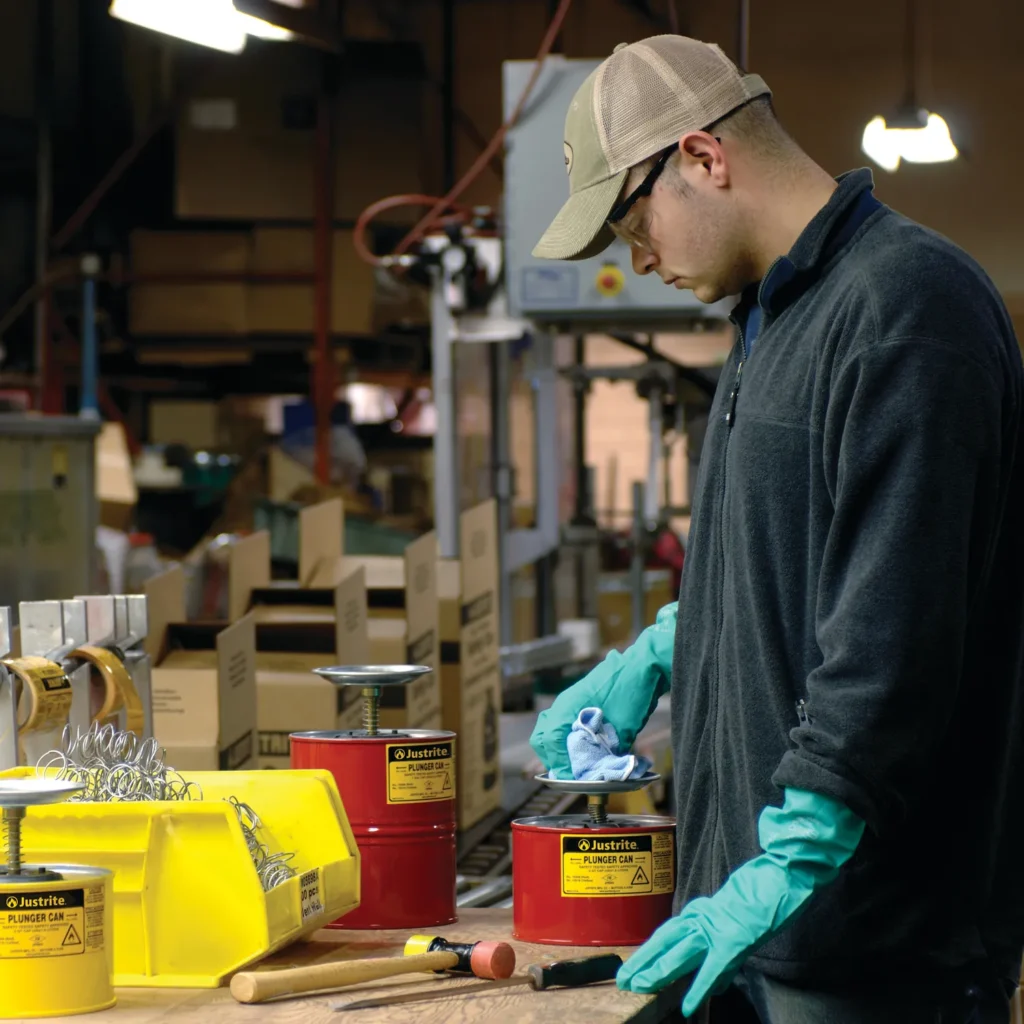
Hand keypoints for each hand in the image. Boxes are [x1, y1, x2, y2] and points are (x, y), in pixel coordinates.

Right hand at [529, 603, 676, 778]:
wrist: (645, 665)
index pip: (549, 741)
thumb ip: (607, 752)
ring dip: (559, 748)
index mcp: (569, 706)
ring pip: (550, 728)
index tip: (572, 777)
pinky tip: (584, 747)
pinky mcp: (580, 700)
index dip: (559, 763)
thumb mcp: (623, 728)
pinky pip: (562, 721)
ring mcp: (571, 699)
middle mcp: (565, 703)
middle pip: (543, 736)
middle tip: (570, 772)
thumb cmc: (633, 692)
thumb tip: (600, 773)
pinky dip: (566, 738)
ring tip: (576, 762)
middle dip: (553, 758)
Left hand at [617, 788, 864, 1015]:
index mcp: (705, 911)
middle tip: (623, 979)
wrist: (784, 871)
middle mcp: (706, 917)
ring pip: (679, 951)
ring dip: (658, 971)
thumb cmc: (766, 887)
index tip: (637, 967)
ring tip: (638, 986)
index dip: (652, 951)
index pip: (671, 934)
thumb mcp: (738, 915)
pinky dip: (700, 987)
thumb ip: (725, 949)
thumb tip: (716, 979)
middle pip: (667, 941)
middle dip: (644, 962)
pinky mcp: (733, 937)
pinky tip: (687, 1004)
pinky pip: (712, 967)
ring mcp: (718, 926)